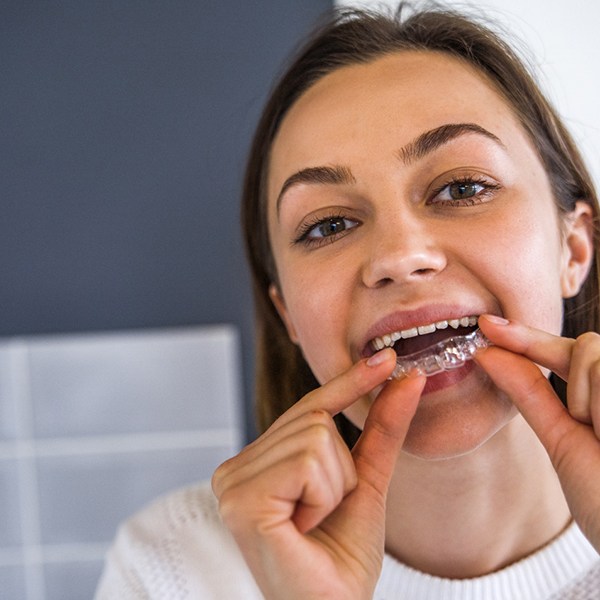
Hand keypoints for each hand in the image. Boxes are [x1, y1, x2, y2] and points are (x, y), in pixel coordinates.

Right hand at [211, 349, 424, 598]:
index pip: (307, 408)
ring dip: (334, 486)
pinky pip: (308, 462)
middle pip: (314, 419)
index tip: (385, 359)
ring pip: (315, 435)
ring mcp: (231, 483)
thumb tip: (405, 377)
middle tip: (322, 514)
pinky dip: (323, 497)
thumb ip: (381, 428)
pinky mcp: (242, 499)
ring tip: (312, 523)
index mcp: (255, 462)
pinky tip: (303, 528)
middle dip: (341, 470)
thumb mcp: (366, 480)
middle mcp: (235, 467)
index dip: (348, 383)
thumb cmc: (342, 556)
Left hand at [476, 314, 599, 551]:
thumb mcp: (563, 440)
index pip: (566, 352)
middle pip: (587, 345)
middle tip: (593, 429)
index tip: (486, 325)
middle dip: (576, 384)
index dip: (525, 337)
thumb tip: (485, 353)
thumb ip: (530, 393)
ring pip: (595, 354)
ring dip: (589, 400)